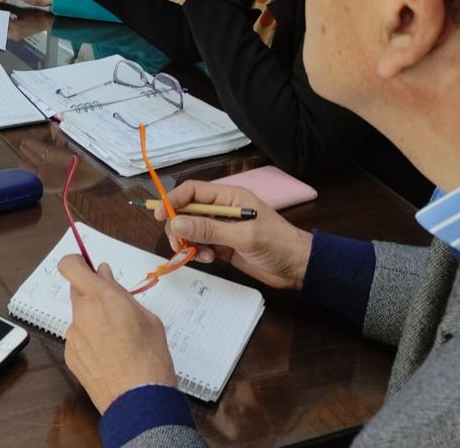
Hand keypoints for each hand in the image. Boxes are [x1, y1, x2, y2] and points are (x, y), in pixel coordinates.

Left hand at [58, 257, 176, 412]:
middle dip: (92, 293)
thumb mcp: (147, 318)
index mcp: (101, 297)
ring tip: (117, 339)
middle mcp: (82, 313)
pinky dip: (90, 340)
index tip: (87, 266)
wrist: (138, 401)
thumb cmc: (150, 358)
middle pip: (77, 290)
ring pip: (79, 316)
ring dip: (93, 319)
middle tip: (114, 306)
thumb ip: (120, 294)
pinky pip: (78, 338)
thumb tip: (104, 276)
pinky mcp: (70, 355)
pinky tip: (109, 355)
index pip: (70, 266)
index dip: (76, 262)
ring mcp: (73, 336)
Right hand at [154, 180, 313, 289]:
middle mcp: (222, 210)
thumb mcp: (244, 236)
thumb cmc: (277, 244)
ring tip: (201, 255)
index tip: (159, 216)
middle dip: (179, 227)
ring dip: (189, 243)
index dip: (173, 200)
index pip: (193, 191)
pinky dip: (198, 252)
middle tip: (179, 245)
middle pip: (186, 211)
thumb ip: (210, 230)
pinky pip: (200, 245)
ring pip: (190, 230)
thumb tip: (177, 224)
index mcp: (229, 197)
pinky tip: (209, 259)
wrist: (299, 268)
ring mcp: (221, 228)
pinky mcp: (222, 245)